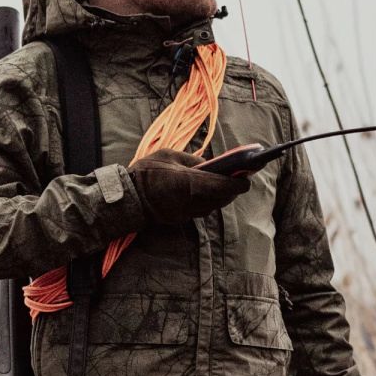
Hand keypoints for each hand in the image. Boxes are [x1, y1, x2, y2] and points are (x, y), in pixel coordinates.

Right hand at [128, 148, 249, 224]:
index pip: (223, 185)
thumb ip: (192, 160)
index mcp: (190, 183)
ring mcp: (186, 213)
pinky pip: (201, 210)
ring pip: (213, 206)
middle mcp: (192, 201)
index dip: (238, 182)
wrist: (127, 198)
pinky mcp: (181, 219)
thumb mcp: (169, 156)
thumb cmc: (146, 172)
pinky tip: (209, 192)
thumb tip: (210, 164)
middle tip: (240, 178)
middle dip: (232, 189)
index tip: (247, 177)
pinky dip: (208, 201)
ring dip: (221, 196)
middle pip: (221, 198)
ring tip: (227, 184)